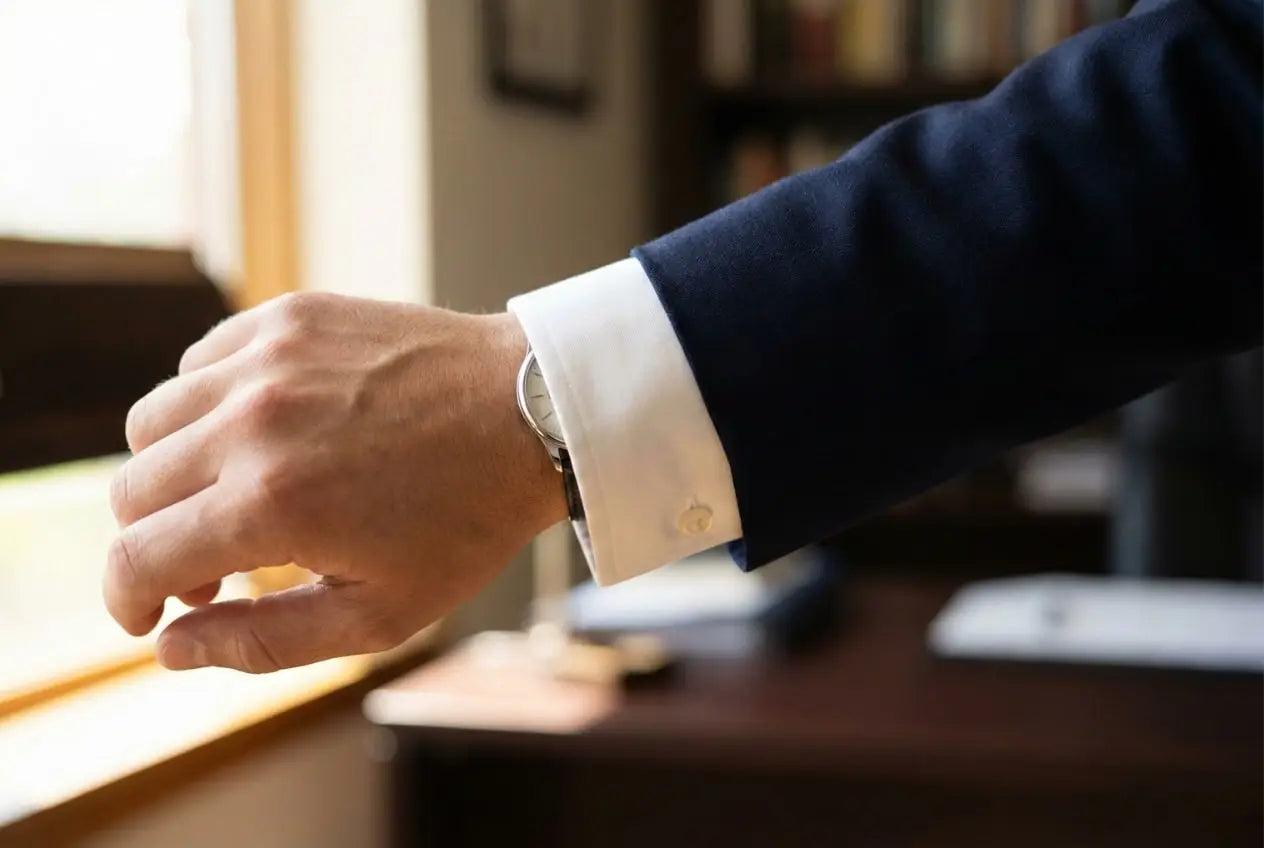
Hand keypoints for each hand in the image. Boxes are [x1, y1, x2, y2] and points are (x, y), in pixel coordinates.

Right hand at [105, 292, 566, 671]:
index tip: (146, 615)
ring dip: (173, 472)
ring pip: (152, 422)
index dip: (125, 600)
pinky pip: (201, 364)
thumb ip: (263, 643)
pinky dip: (208, 406)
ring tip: (235, 495)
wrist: (533, 413)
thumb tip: (170, 648)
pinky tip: (262, 433)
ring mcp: (268, 358)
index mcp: (271, 504)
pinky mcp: (289, 315)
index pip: (134, 559)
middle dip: (154, 543)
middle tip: (214, 568)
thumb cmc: (467, 521)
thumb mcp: (380, 614)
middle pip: (131, 491)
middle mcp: (253, 422)